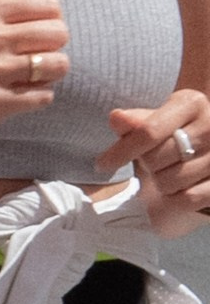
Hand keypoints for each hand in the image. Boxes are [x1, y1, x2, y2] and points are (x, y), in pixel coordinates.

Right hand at [0, 0, 71, 162]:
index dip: (49, 22)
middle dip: (52, 48)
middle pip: (59, 33)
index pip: (50, 6)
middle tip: (29, 58)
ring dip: (49, 74)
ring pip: (58, 65)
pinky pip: (44, 96)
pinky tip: (15, 97)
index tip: (31, 35)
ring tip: (28, 77)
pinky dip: (36, 98)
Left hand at [102, 92, 209, 232]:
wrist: (201, 156)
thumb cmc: (170, 138)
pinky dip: (175, 200)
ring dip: (161, 184)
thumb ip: (134, 123)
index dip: (122, 150)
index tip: (102, 164)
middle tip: (151, 164)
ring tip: (167, 174)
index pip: (149, 131)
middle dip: (147, 165)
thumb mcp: (152, 124)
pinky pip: (188, 199)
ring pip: (170, 181)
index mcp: (191, 102)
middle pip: (156, 159)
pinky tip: (177, 191)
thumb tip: (116, 117)